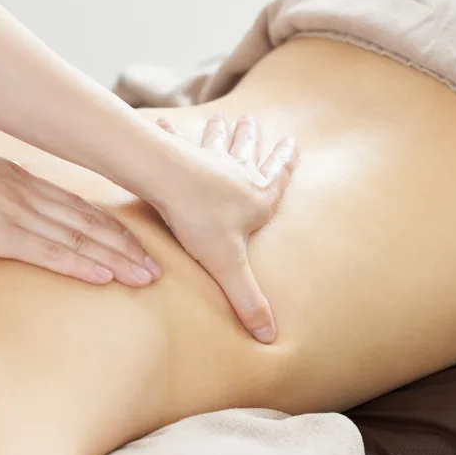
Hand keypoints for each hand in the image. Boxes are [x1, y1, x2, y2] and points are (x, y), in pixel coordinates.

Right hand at [0, 132, 160, 285]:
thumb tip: (1, 204)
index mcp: (23, 180)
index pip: (79, 206)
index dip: (111, 227)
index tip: (135, 243)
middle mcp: (31, 194)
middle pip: (92, 223)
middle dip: (128, 247)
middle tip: (158, 268)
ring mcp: (20, 213)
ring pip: (81, 239)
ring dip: (117, 260)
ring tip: (147, 278)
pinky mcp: (2, 234)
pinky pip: (52, 253)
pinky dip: (83, 265)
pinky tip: (106, 278)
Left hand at [154, 114, 298, 342]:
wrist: (169, 183)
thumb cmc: (202, 222)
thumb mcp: (228, 267)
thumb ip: (247, 301)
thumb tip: (270, 337)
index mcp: (256, 199)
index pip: (276, 179)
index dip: (284, 163)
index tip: (292, 143)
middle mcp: (236, 175)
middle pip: (249, 152)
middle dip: (254, 139)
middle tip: (255, 121)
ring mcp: (208, 161)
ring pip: (219, 142)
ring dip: (222, 131)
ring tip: (224, 117)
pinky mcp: (178, 154)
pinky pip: (175, 141)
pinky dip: (171, 132)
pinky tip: (163, 122)